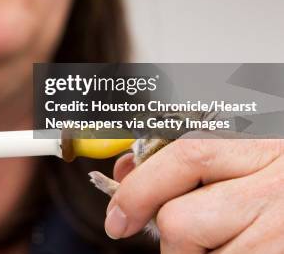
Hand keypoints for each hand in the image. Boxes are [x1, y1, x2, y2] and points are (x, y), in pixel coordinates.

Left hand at [107, 133, 283, 252]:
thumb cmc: (282, 172)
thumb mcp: (241, 148)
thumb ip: (183, 156)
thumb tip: (126, 172)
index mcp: (261, 142)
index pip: (184, 157)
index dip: (138, 190)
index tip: (118, 219)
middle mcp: (279, 184)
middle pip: (182, 221)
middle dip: (173, 235)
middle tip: (192, 235)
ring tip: (231, 241)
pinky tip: (247, 249)